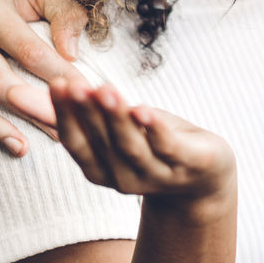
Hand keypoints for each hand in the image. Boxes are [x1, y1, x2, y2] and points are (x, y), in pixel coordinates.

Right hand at [52, 79, 236, 217]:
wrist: (206, 174)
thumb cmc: (156, 142)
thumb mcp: (121, 128)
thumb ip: (94, 113)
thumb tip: (58, 85)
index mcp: (102, 170)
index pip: (76, 142)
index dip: (65, 115)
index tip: (57, 84)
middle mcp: (124, 178)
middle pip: (102, 142)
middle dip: (87, 111)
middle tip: (74, 84)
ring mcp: (157, 174)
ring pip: (131, 145)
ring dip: (116, 117)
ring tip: (105, 90)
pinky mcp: (188, 164)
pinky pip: (168, 146)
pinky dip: (155, 128)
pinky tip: (144, 110)